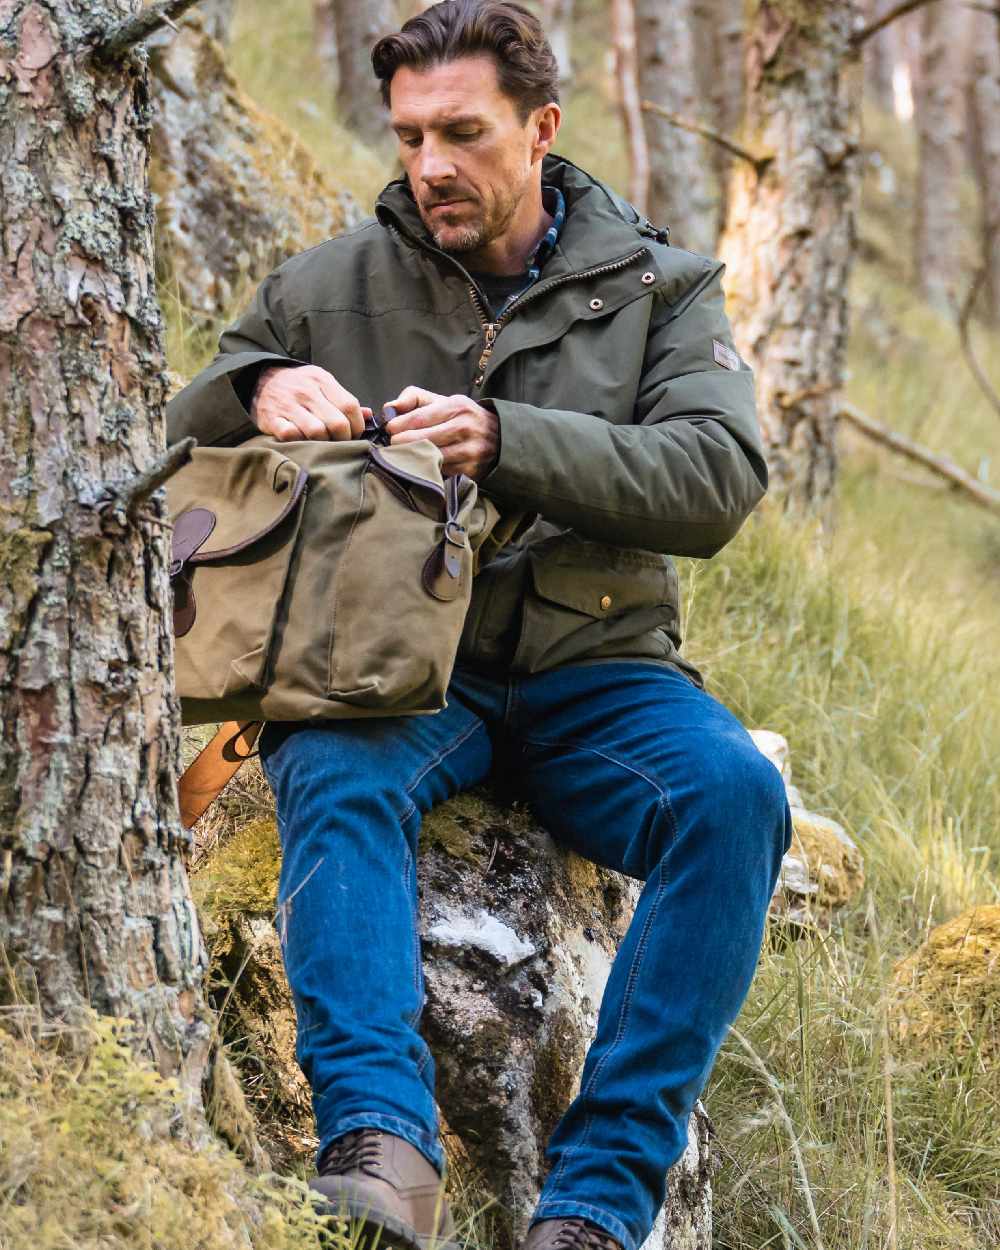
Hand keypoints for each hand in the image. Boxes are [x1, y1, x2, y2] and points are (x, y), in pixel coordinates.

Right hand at [251, 364, 370, 440]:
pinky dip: (299, 442)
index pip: (350, 406)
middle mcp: (306, 391)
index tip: (354, 433)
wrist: (260, 379)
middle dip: (343, 439)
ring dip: (323, 443)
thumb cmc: (298, 385)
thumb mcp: (321, 384)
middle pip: (337, 423)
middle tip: (340, 443)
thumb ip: (343, 399)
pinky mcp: (272, 419)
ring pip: (317, 432)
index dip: (357, 426)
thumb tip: (368, 415)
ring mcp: (288, 404)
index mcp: (322, 380)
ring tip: (322, 443)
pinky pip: (291, 435)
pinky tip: (302, 441)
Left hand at [384, 386, 498, 479]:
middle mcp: (464, 427)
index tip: (389, 429)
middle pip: (422, 439)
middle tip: (391, 444)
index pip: (419, 417)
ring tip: (402, 454)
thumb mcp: (444, 401)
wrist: (500, 437)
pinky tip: (421, 464)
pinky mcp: (470, 470)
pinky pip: (440, 471)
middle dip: (401, 443)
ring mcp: (469, 451)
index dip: (398, 425)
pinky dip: (428, 468)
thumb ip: (414, 398)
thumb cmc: (463, 417)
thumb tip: (389, 407)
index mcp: (456, 406)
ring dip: (412, 457)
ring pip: (430, 457)